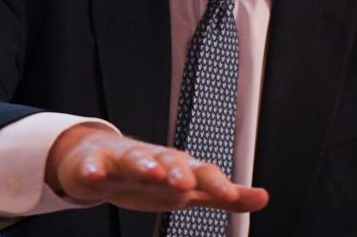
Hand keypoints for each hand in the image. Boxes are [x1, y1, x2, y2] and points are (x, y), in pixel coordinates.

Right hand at [45, 125, 268, 213]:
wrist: (103, 158)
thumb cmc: (152, 177)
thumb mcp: (189, 190)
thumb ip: (223, 195)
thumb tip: (263, 198)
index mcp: (180, 168)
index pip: (203, 173)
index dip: (217, 184)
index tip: (231, 196)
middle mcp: (156, 160)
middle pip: (169, 161)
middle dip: (178, 171)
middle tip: (186, 183)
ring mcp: (125, 160)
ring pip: (135, 159)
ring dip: (144, 165)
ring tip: (152, 172)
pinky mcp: (96, 164)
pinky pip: (94, 167)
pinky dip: (94, 170)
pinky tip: (95, 177)